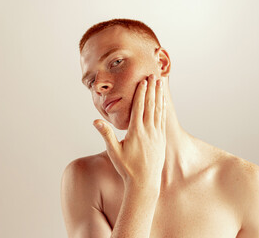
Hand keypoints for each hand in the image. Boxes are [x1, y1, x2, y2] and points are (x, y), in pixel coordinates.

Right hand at [93, 74, 165, 189]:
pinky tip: (163, 101)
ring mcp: (157, 134)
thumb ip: (106, 134)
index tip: (143, 80)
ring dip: (159, 95)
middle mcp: (148, 131)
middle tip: (153, 75)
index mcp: (136, 132)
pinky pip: (162, 119)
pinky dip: (162, 108)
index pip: (139, 107)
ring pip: (158, 110)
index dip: (141, 92)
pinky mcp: (161, 139)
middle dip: (152, 89)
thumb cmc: (127, 168)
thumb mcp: (113, 152)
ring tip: (160, 83)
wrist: (145, 183)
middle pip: (150, 105)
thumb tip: (95, 121)